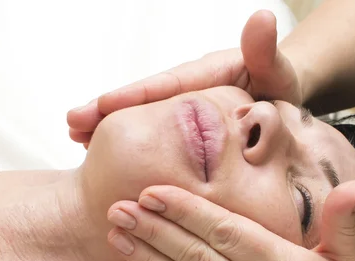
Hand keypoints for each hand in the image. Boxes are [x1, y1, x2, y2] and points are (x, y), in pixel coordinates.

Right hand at [68, 10, 300, 147]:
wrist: (281, 100)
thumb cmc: (281, 89)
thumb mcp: (279, 73)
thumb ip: (266, 53)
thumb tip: (262, 18)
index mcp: (206, 73)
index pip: (167, 84)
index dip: (135, 96)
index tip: (103, 106)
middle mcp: (186, 85)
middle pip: (143, 97)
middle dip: (106, 110)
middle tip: (73, 125)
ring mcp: (180, 104)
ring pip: (140, 114)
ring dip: (106, 124)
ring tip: (76, 138)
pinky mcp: (180, 122)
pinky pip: (150, 128)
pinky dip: (126, 136)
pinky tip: (101, 149)